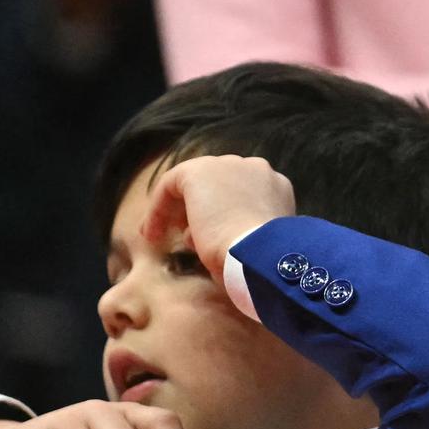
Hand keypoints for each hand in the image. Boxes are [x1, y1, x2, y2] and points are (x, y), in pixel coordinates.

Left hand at [138, 154, 298, 280]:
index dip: (219, 215)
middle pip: (218, 184)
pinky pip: (171, 184)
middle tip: (181, 235)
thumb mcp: (259, 246)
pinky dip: (158, 208)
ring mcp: (229, 166)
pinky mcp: (200, 172)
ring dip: (178, 210)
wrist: (260, 255)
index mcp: (276, 187)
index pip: (241, 194)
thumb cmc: (263, 263)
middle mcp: (256, 169)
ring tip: (163, 236)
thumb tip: (218, 239)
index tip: (202, 238)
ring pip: (195, 183)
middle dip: (198, 209)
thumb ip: (245, 232)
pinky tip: (152, 233)